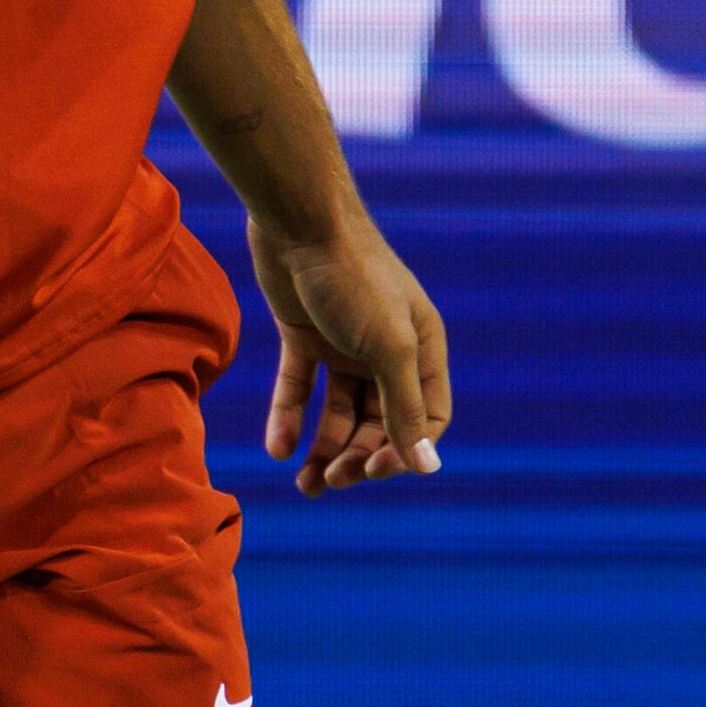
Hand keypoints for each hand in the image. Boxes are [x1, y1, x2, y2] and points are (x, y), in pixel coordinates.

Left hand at [251, 214, 449, 493]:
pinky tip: (277, 448)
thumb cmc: (353, 277)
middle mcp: (387, 350)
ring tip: (304, 485)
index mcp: (422, 349)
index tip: (373, 471)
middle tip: (331, 480)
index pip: (426, 418)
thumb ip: (404, 408)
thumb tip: (427, 468)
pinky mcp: (305, 336)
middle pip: (380, 421)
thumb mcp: (387, 346)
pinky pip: (300, 387)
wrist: (298, 221)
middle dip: (358, 456)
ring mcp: (344, 344)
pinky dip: (290, 418)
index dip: (404, 451)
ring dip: (325, 449)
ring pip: (339, 411)